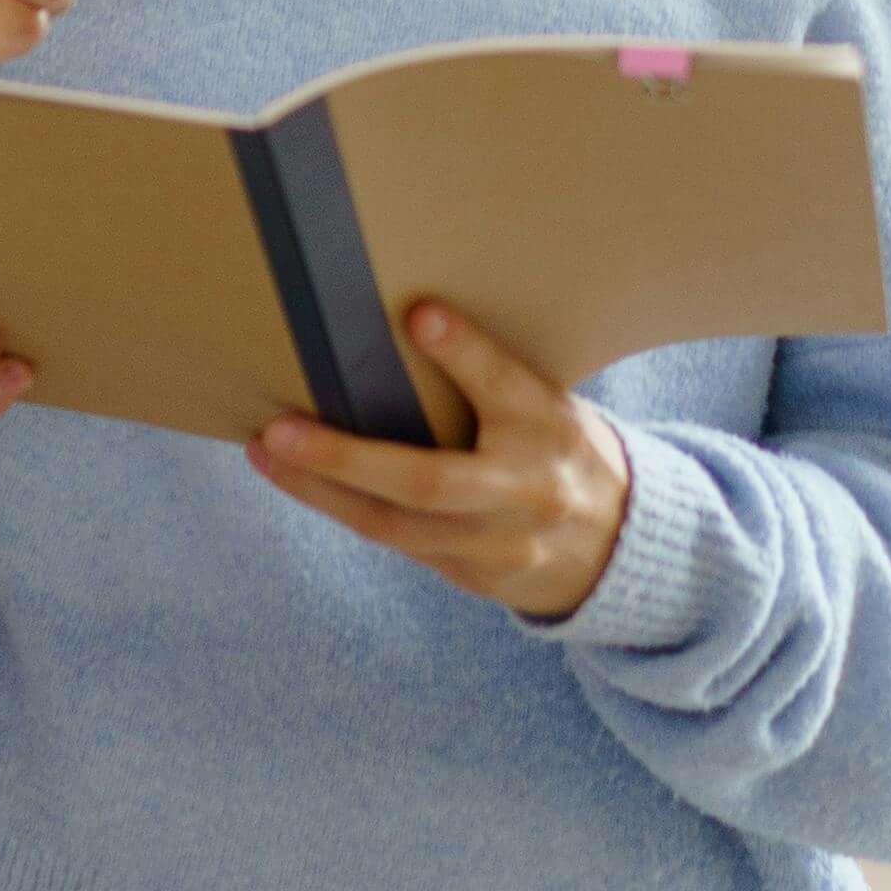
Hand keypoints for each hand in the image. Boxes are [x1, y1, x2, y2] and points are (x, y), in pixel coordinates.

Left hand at [247, 302, 632, 619]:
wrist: (622, 546)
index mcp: (551, 427)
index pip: (506, 385)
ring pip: (398, 527)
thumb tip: (406, 318)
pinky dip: (346, 511)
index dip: (466, 351)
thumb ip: (490, 378)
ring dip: (322, 492)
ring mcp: (501, 544)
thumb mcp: (547, 403)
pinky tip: (301, 484)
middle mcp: (528, 490)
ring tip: (267, 455)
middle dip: (347, 459)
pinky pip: (400, 544)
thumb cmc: (558, 448)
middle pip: (429, 481)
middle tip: (280, 430)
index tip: (420, 313)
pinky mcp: (477, 577)